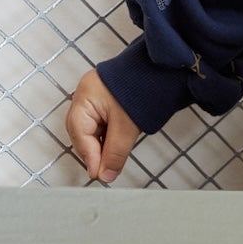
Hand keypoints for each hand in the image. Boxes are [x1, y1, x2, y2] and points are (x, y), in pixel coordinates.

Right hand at [66, 68, 139, 184]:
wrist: (162, 68)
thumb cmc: (143, 86)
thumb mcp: (127, 125)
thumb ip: (115, 153)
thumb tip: (106, 175)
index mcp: (85, 97)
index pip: (80, 134)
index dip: (90, 157)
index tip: (99, 174)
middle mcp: (85, 96)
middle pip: (81, 133)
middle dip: (93, 152)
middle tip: (104, 170)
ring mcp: (95, 97)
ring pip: (91, 130)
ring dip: (101, 146)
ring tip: (111, 160)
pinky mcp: (106, 100)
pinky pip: (100, 124)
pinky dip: (106, 137)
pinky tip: (114, 147)